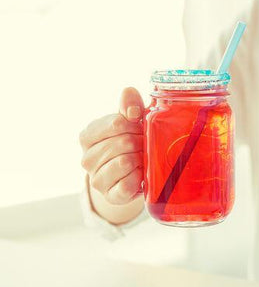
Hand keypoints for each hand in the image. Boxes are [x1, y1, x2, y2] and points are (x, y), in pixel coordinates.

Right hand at [79, 87, 144, 204]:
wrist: (131, 177)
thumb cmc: (130, 143)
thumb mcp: (130, 122)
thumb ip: (129, 105)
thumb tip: (129, 91)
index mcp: (88, 136)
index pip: (116, 123)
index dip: (135, 125)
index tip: (139, 127)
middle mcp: (86, 158)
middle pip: (123, 143)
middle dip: (140, 143)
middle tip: (144, 146)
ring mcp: (96, 179)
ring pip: (125, 162)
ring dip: (141, 160)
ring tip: (142, 159)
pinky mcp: (110, 195)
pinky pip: (128, 184)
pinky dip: (139, 178)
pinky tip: (140, 175)